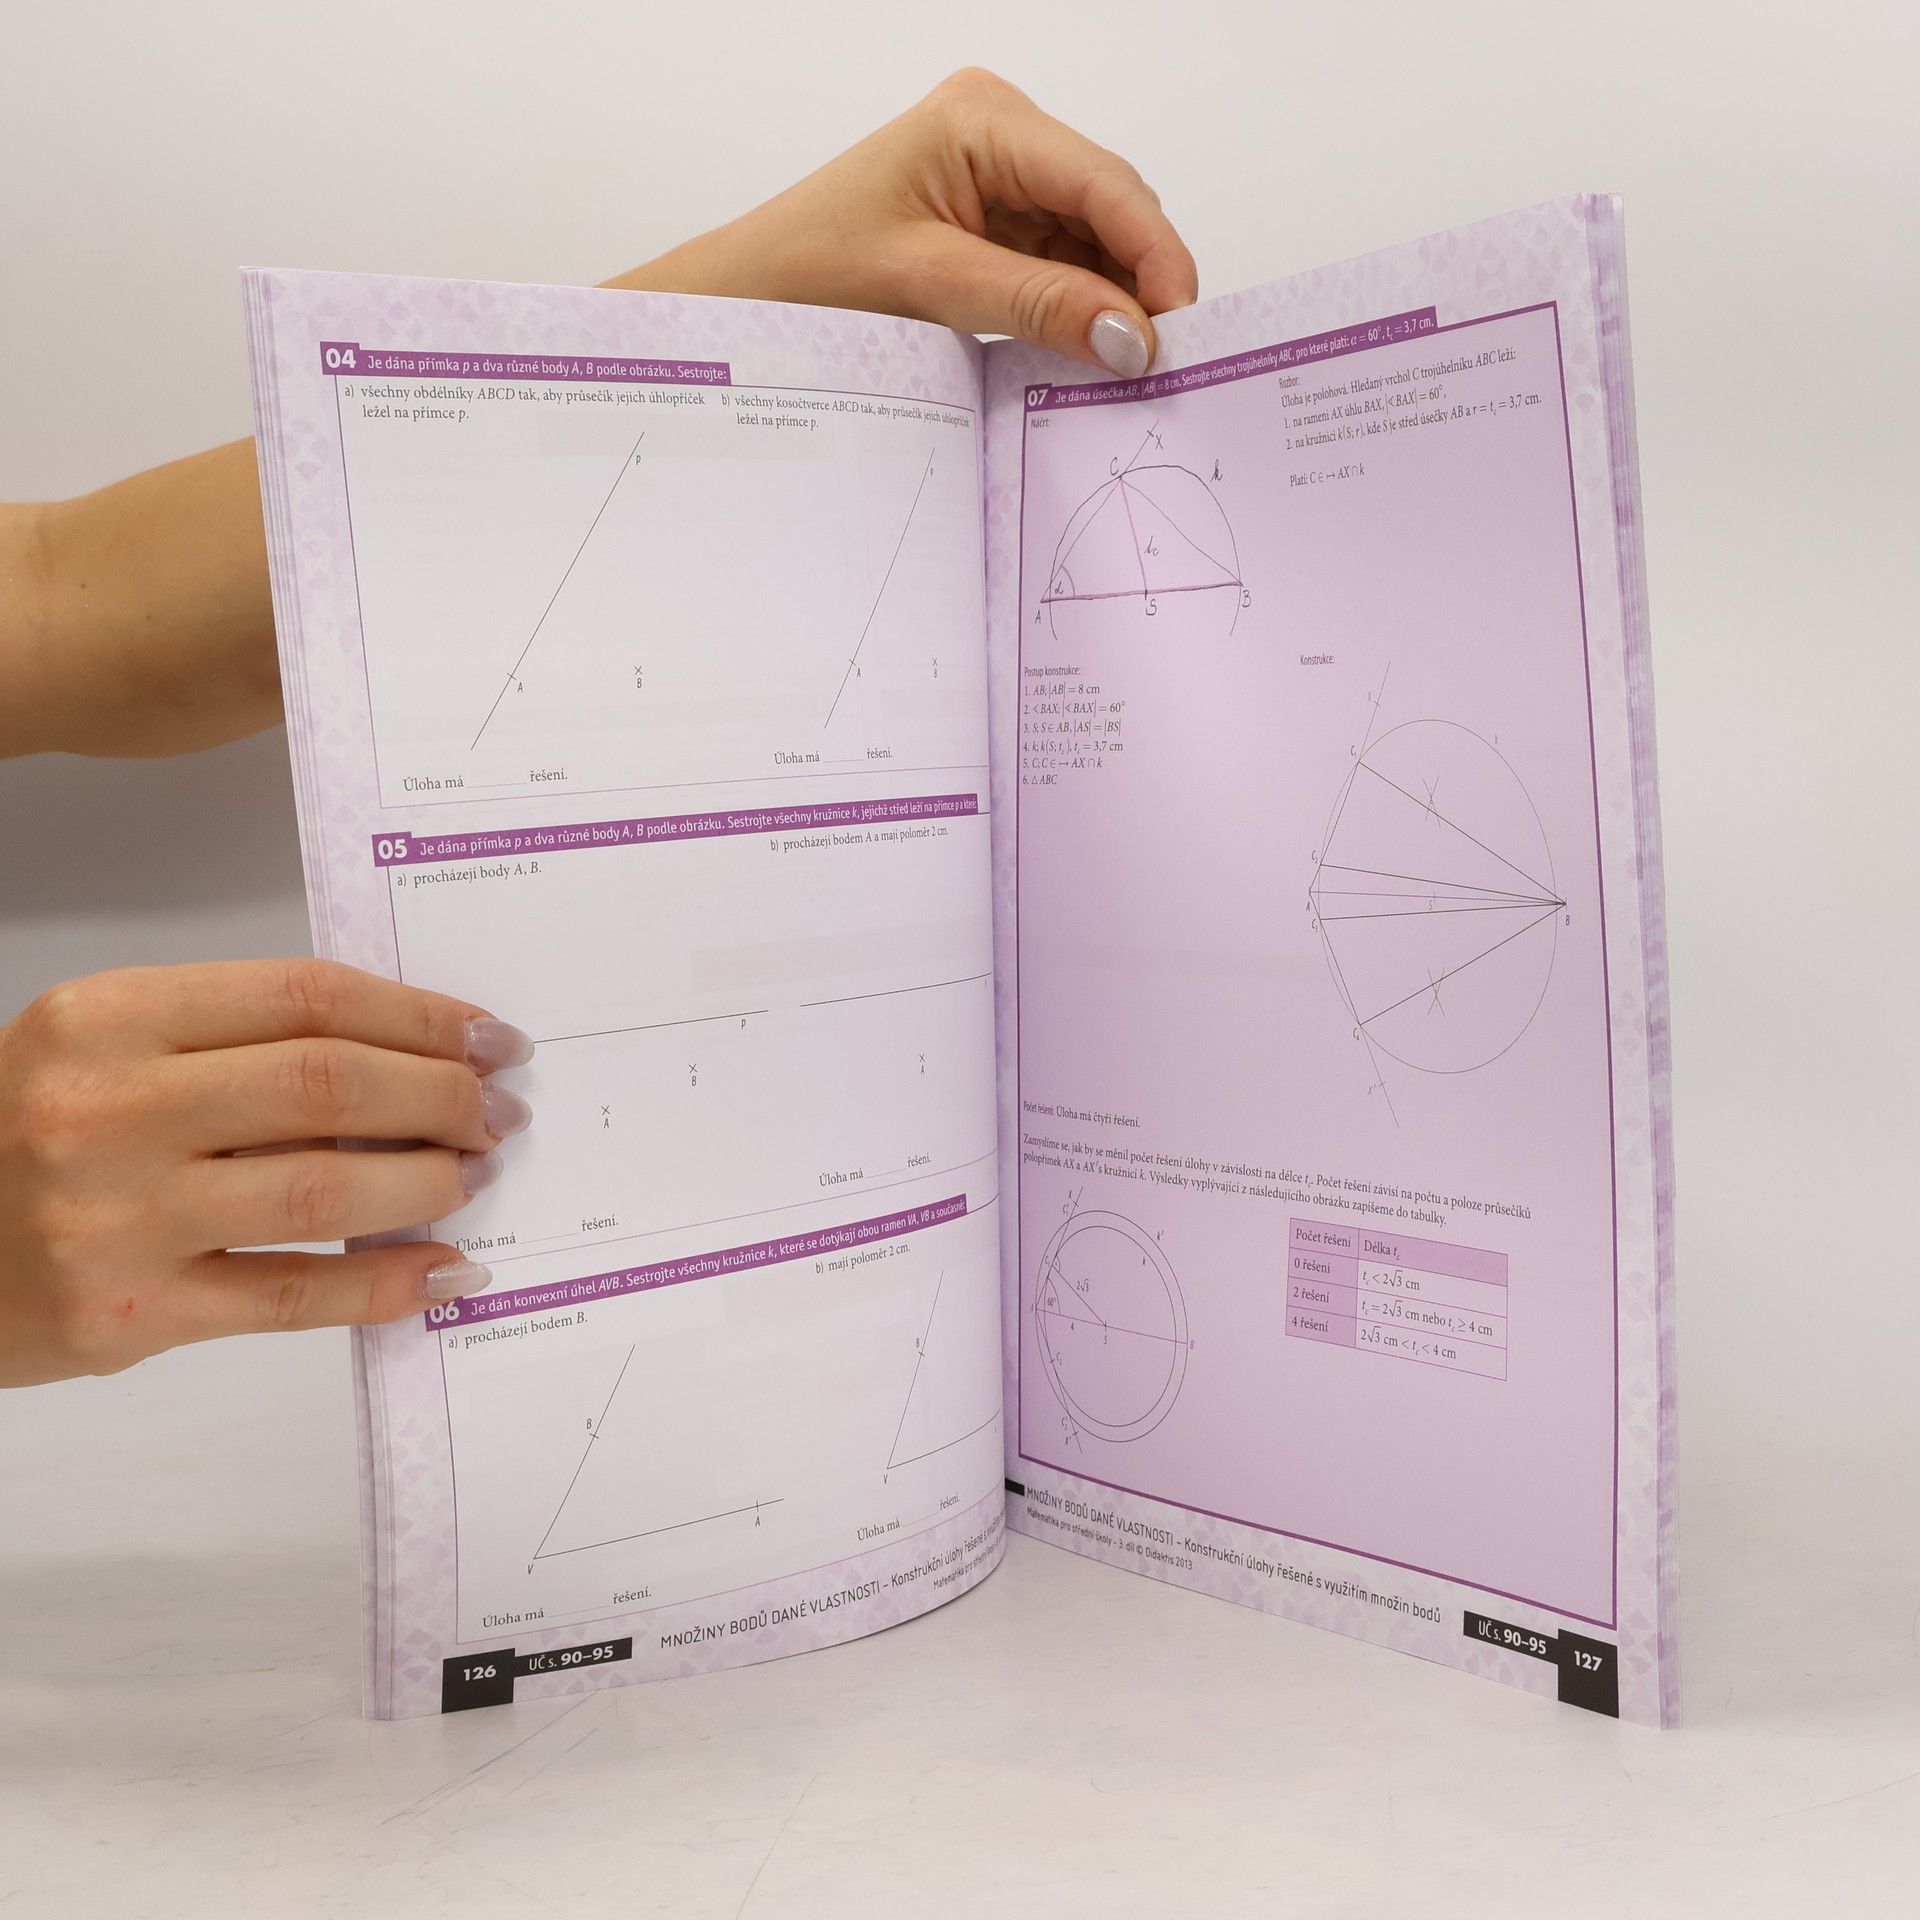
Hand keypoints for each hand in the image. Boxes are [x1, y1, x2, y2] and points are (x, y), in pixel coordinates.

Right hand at [0, 959, 533, 1386]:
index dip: (422, 1016)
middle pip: (328, 1084)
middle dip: (442, 1096)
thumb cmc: (26, 1134)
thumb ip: (236, 1042)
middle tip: (497, 1111)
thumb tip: (409, 1055)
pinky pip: (292, 1297)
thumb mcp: (106, 1051)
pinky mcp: (129, 1316)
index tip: (490, 1037)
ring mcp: (117, 1218)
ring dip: (426, 1181)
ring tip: (472, 1175)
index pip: (308, 996)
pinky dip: (386, 1284)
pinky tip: (445, 1268)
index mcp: (109, 1017)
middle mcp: (108, 1109)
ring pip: (321, 1189)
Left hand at [610, 67, 1198, 376]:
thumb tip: (1131, 334)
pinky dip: (1078, 307)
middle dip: (1138, 280)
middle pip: (1110, 207)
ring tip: (1123, 367)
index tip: (1179, 327)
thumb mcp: (931, 288)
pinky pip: (1061, 263)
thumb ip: (1038, 305)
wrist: (743, 299)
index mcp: (983, 119)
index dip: (1154, 255)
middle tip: (1156, 362)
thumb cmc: (806, 273)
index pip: (1104, 183)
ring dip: (1110, 300)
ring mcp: (998, 177)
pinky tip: (1083, 350)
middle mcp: (1000, 133)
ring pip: (1094, 240)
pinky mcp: (991, 223)